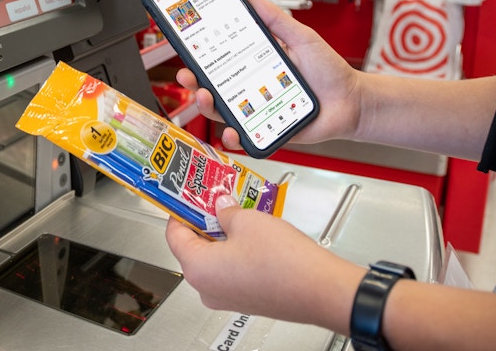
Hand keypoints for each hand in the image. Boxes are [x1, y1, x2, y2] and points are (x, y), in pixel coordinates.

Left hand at [166, 195, 363, 331]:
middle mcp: (206, 288)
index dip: (180, 210)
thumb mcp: (247, 220)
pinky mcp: (245, 299)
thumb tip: (221, 206)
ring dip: (221, 235)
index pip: (174, 234)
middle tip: (214, 200)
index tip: (187, 197)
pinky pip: (230, 270)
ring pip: (213, 259)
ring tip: (235, 212)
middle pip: (193, 247)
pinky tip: (249, 233)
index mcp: (197, 269)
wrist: (321, 289)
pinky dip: (235, 251)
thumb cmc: (284, 262)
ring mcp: (226, 297)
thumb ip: (226, 211)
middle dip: (204, 221)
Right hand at [176, 0, 362, 150]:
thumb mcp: (301, 38)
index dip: (199, 58)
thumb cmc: (328, 71)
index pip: (220, 61)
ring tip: (207, 99)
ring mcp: (256, 111)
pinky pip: (244, 137)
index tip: (186, 50)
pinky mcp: (266, 131)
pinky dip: (233, 137)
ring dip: (207, 108)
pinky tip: (232, 131)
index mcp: (254, 65)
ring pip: (222, 113)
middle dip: (194, 83)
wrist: (351, 101)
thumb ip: (276, 20)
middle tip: (189, 77)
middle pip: (212, 88)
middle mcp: (251, 89)